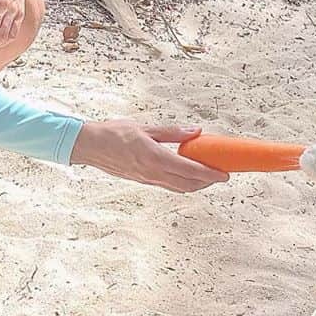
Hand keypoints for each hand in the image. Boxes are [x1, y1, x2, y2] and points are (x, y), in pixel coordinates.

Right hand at [69, 121, 228, 191]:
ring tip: (207, 176)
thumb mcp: (145, 127)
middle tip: (220, 175)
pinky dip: (182, 183)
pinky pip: (167, 186)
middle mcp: (153, 174)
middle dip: (208, 182)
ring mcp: (147, 180)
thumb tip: (195, 131)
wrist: (90, 146)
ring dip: (196, 185)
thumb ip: (172, 132)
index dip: (211, 174)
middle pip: (188, 185)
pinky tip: (185, 174)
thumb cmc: (114, 133)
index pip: (191, 171)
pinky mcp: (142, 181)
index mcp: (155, 158)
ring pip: (179, 188)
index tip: (225, 174)